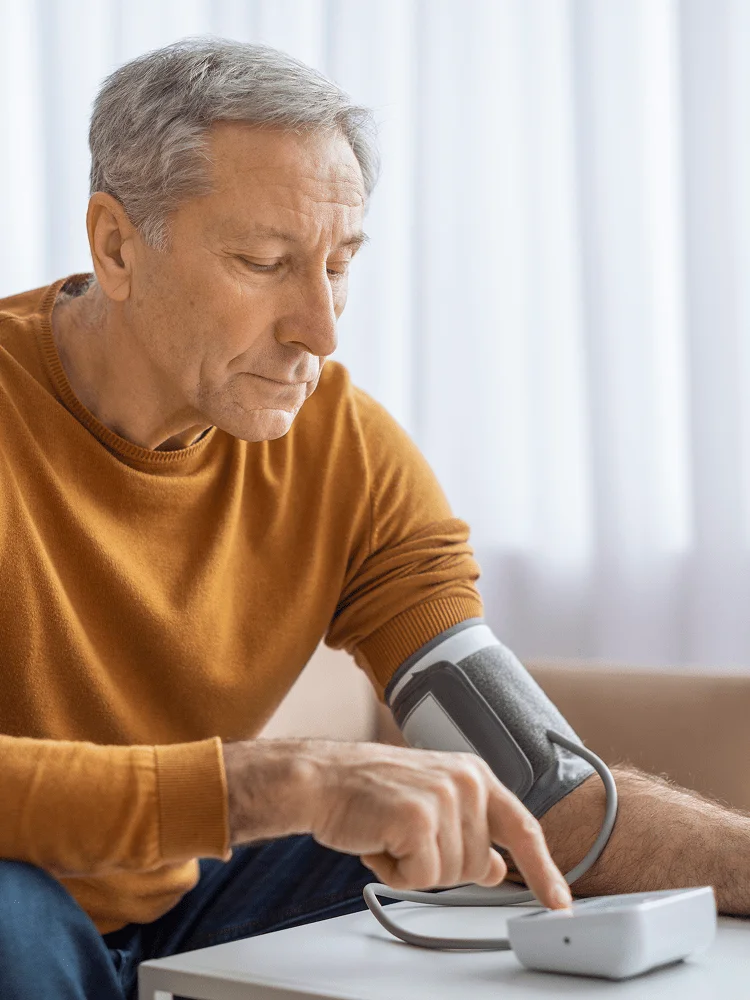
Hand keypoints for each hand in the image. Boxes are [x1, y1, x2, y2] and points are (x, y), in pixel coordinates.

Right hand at [222, 738, 570, 909]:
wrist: (322, 778)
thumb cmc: (369, 791)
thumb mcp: (431, 802)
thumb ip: (470, 833)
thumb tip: (496, 867)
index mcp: (474, 774)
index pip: (523, 827)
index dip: (542, 869)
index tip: (558, 901)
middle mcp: (466, 781)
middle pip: (476, 865)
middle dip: (439, 865)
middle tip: (405, 836)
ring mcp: (444, 797)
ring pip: (450, 875)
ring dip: (414, 868)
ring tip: (390, 833)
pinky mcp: (418, 817)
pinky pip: (422, 877)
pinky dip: (396, 871)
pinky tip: (380, 841)